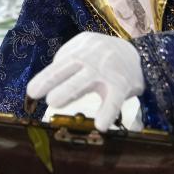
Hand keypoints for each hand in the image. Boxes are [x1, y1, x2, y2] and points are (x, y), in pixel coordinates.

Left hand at [27, 31, 144, 131]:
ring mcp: (108, 69)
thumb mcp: (85, 51)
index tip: (31, 91)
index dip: (44, 77)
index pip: (60, 62)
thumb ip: (67, 63)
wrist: (142, 54)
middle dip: (51, 79)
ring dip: (69, 90)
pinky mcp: (123, 84)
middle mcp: (93, 56)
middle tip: (35, 93)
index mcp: (81, 47)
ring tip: (53, 102)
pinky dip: (108, 112)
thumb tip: (45, 83)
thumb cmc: (104, 58)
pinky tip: (100, 125)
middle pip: (69, 66)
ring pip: (86, 79)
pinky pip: (115, 99)